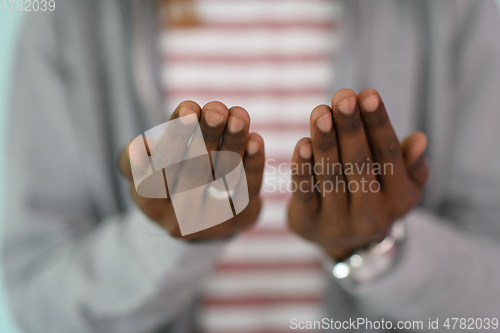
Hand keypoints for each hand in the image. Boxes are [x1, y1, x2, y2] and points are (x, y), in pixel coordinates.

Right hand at [119, 101, 264, 239]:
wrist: (197, 222)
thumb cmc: (165, 180)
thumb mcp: (141, 171)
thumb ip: (133, 158)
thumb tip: (141, 147)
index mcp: (150, 202)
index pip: (161, 166)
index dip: (175, 137)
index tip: (188, 109)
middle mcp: (181, 216)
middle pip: (196, 170)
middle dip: (207, 135)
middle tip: (216, 110)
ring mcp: (214, 220)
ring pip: (226, 176)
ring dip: (234, 143)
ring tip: (238, 116)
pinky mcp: (240, 216)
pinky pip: (249, 187)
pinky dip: (254, 162)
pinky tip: (254, 140)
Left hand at [288, 89, 427, 260]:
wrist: (346, 246)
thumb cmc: (375, 199)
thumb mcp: (400, 186)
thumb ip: (410, 164)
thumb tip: (420, 139)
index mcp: (399, 198)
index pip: (388, 155)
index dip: (378, 124)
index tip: (368, 94)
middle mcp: (371, 213)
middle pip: (359, 163)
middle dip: (350, 127)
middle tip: (342, 96)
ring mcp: (338, 221)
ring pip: (331, 175)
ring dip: (325, 141)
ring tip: (320, 111)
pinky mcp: (309, 222)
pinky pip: (305, 192)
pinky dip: (302, 167)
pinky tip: (301, 144)